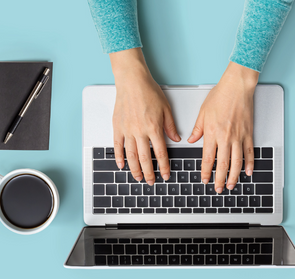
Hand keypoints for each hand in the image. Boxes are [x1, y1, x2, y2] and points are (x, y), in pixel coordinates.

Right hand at [110, 48, 180, 184]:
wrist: (132, 80)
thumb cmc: (148, 91)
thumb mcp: (166, 108)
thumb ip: (170, 126)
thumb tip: (176, 140)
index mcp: (154, 128)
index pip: (160, 153)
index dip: (163, 167)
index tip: (165, 175)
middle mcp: (140, 131)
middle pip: (145, 158)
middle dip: (149, 173)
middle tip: (151, 181)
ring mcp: (127, 130)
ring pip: (131, 155)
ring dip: (135, 169)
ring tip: (138, 177)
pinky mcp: (117, 127)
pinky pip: (117, 146)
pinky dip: (119, 157)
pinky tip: (122, 165)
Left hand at [188, 62, 258, 192]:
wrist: (237, 86)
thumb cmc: (220, 96)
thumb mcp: (202, 113)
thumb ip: (197, 129)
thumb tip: (191, 139)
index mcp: (212, 133)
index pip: (208, 159)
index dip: (206, 172)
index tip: (205, 179)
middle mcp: (225, 138)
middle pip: (223, 165)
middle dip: (220, 179)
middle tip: (218, 188)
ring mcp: (238, 137)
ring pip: (237, 162)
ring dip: (234, 176)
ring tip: (231, 185)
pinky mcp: (248, 134)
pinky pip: (249, 152)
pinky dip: (250, 164)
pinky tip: (248, 172)